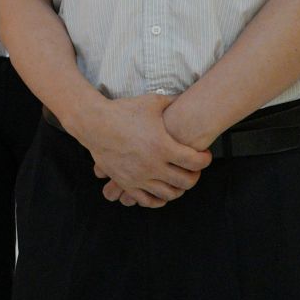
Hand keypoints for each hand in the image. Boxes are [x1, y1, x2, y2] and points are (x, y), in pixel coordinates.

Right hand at [73, 94, 209, 206]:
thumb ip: (173, 102)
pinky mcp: (126, 182)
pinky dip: (158, 199)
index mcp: (163, 147)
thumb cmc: (123, 111)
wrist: (93, 123)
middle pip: (186, 181)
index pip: (196, 162)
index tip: (204, 155)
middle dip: (195, 175)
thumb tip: (188, 98)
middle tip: (193, 168)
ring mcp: (139, 177)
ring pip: (169, 194)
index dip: (205, 159)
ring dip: (179, 188)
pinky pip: (147, 200)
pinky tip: (162, 191)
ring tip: (178, 179)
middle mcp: (153, 165)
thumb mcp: (151, 102)